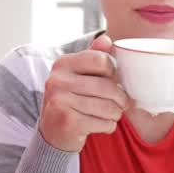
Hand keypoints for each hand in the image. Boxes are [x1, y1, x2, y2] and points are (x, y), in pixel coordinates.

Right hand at [38, 35, 129, 151]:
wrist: (52, 133)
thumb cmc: (71, 100)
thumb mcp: (78, 75)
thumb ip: (93, 57)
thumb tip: (106, 39)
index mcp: (62, 64)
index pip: (101, 60)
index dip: (113, 72)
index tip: (113, 81)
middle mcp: (58, 80)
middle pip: (107, 86)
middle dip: (121, 98)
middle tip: (122, 104)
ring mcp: (61, 101)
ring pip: (108, 106)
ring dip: (116, 113)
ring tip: (112, 114)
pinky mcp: (68, 122)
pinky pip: (103, 122)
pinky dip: (109, 126)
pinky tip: (102, 125)